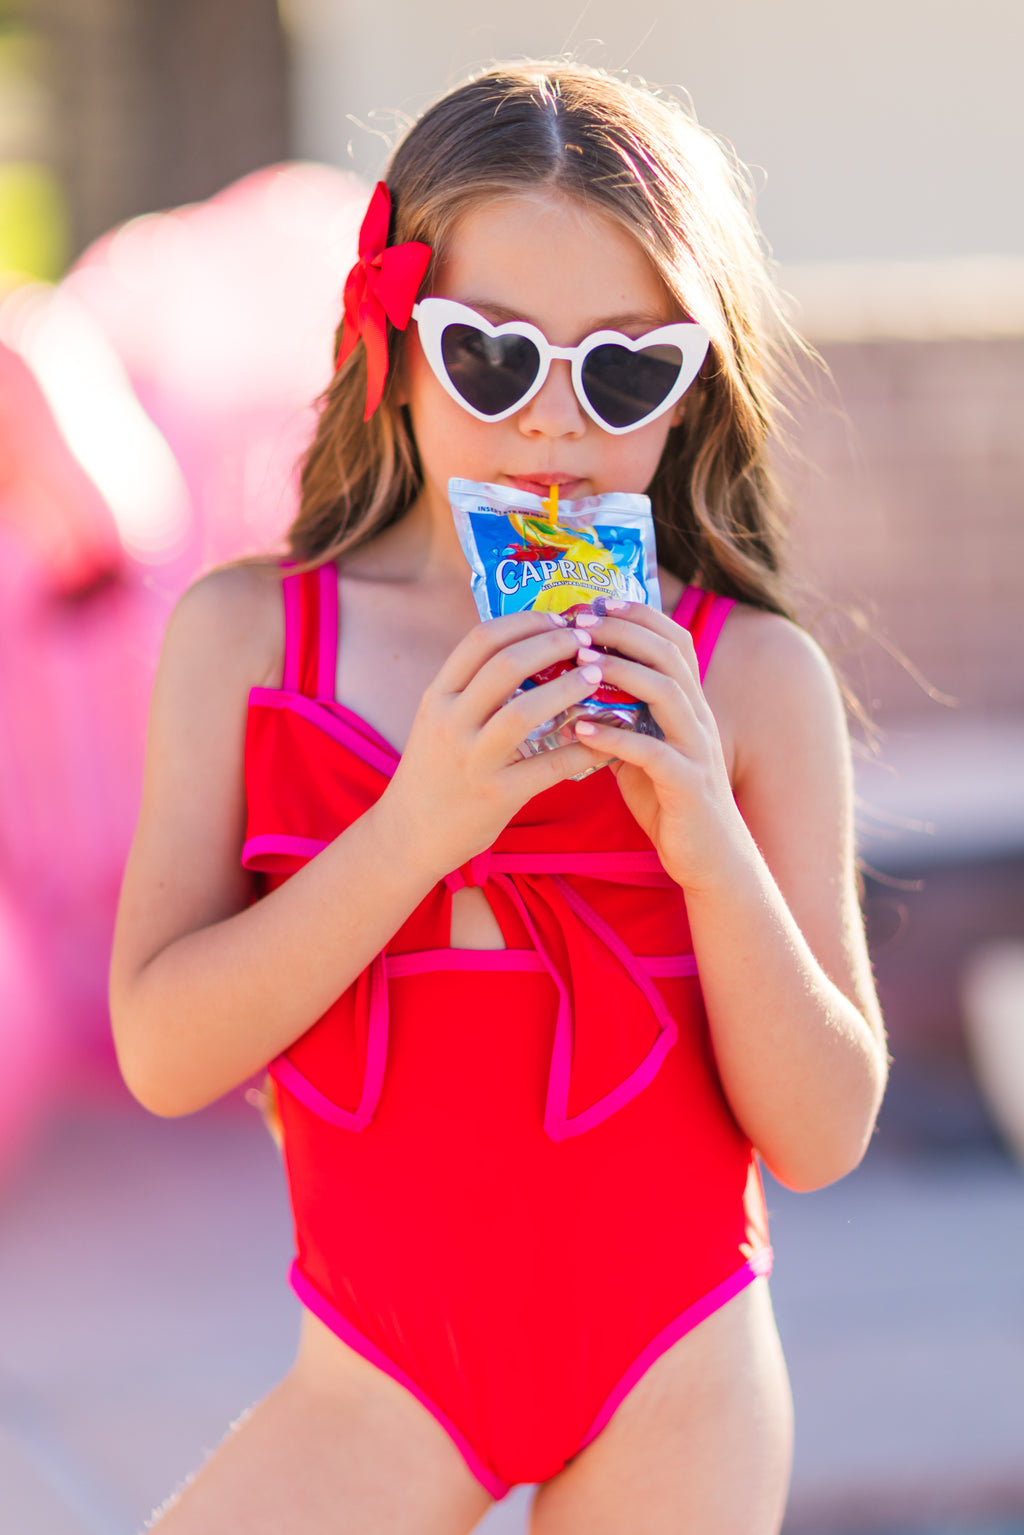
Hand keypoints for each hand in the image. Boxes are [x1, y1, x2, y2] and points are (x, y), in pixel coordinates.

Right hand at [374, 611, 605, 877]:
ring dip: (568, 687)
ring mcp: (473, 759)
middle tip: (585, 639)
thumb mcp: (438, 720)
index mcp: (437, 696)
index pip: (480, 640)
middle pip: (506, 664)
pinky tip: (602, 737)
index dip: (525, 621)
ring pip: (525, 710)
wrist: (408, 833)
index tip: (558, 619)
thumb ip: (471, 689)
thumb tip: (527, 649)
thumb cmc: (434, 772)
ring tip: (596, 675)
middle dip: (552, 643)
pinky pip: (549, 766)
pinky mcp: (497, 794)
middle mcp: (450, 722)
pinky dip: (581, 748)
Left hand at [567, 602, 749, 887]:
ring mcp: (696, 749)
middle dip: (623, 631)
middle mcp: (698, 717)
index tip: (593, 602)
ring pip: (666, 693)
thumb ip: (619, 717)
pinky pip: (652, 753)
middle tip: (578, 621)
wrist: (710, 859)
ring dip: (621, 673)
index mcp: (688, 703)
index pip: (672, 639)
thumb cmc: (669, 801)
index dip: (636, 615)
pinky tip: (580, 730)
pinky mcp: (688, 785)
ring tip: (579, 663)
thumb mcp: (642, 749)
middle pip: (669, 654)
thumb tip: (571, 689)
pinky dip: (615, 737)